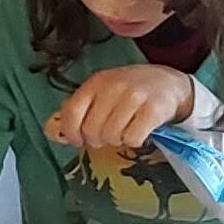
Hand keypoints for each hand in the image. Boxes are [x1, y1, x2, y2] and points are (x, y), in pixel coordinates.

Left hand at [47, 65, 194, 150]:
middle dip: (97, 139)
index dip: (70, 132)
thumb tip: (55, 133)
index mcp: (95, 82)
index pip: (71, 112)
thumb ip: (80, 109)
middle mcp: (114, 86)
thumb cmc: (128, 92)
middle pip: (92, 129)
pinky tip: (138, 132)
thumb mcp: (101, 92)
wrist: (169, 83)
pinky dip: (134, 141)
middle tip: (107, 135)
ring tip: (123, 131)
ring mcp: (135, 96)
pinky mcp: (154, 109)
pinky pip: (133, 138)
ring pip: (112, 136)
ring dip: (117, 140)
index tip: (78, 141)